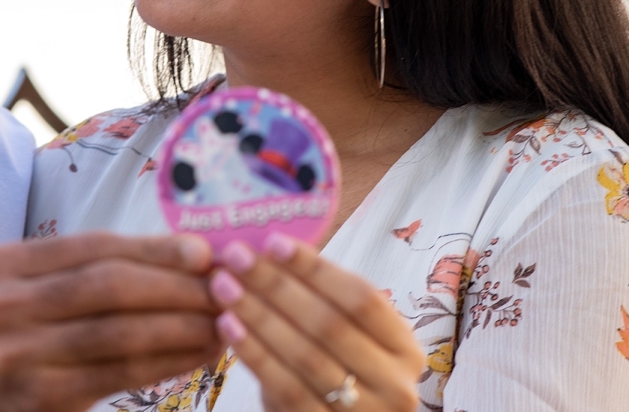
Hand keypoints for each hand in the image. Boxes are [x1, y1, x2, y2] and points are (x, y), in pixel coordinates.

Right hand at [0, 231, 224, 411]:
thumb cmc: (24, 332)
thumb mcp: (37, 287)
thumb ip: (97, 267)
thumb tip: (194, 253)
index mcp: (0, 264)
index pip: (94, 246)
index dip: (155, 247)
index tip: (207, 252)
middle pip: (108, 286)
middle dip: (176, 286)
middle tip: (226, 288)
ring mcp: (15, 355)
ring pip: (120, 333)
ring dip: (182, 326)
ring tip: (224, 322)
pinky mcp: (40, 397)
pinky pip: (120, 374)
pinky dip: (168, 361)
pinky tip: (199, 354)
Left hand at [208, 234, 422, 411]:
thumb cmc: (338, 370)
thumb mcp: (348, 338)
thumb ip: (323, 300)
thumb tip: (272, 249)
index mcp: (404, 348)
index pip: (360, 297)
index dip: (316, 268)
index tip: (273, 241)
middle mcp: (394, 383)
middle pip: (328, 324)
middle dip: (276, 285)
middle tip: (237, 258)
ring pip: (304, 355)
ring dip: (258, 315)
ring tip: (224, 287)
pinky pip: (285, 387)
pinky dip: (254, 354)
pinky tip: (228, 327)